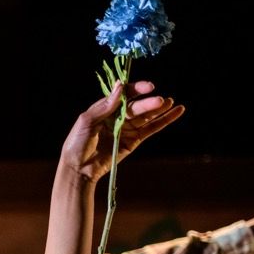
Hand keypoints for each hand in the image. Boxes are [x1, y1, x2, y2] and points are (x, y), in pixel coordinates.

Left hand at [62, 80, 183, 181]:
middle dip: (148, 103)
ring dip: (159, 109)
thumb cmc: (77, 143)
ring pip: (146, 116)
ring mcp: (126, 128)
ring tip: (170, 103)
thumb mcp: (86, 121)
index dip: (136, 89)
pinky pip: (151, 129)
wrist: (78, 168)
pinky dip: (164, 121)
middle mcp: (117, 116)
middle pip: (136, 106)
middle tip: (160, 100)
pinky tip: (177, 112)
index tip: (148, 87)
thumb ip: (104, 106)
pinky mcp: (133, 141)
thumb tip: (120, 86)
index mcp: (105, 108)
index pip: (124, 94)